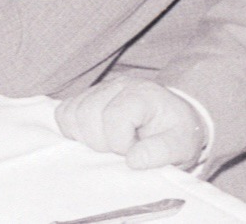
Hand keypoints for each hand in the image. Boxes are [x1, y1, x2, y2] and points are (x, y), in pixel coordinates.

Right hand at [54, 77, 206, 168]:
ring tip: (108, 145)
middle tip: (120, 150)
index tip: (136, 151)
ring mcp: (99, 89)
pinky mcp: (87, 98)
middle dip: (101, 142)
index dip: (121, 143)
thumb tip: (133, 160)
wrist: (174, 117)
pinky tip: (94, 139)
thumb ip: (162, 152)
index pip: (114, 117)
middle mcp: (117, 85)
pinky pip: (64, 113)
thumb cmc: (177, 131)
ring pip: (71, 113)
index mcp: (141, 94)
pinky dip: (73, 131)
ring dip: (85, 138)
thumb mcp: (182, 144)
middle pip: (87, 113)